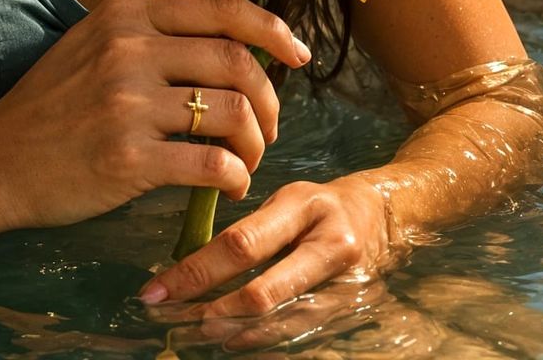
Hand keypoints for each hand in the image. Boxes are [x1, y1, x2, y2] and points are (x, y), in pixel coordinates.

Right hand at [0, 0, 311, 236]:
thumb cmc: (51, 106)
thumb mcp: (94, 44)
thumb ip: (151, 33)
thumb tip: (228, 35)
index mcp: (126, 13)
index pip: (220, 5)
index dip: (271, 26)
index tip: (297, 53)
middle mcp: (129, 49)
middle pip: (235, 60)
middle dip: (269, 97)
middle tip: (269, 127)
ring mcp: (127, 103)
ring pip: (231, 112)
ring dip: (256, 141)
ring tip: (248, 159)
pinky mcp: (127, 158)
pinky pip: (210, 163)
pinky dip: (235, 177)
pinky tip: (230, 186)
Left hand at [134, 176, 395, 336]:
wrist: (386, 217)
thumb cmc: (322, 205)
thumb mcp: (287, 199)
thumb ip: (250, 229)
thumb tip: (191, 264)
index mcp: (305, 207)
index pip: (241, 244)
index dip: (195, 272)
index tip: (157, 290)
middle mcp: (328, 248)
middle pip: (261, 293)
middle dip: (211, 314)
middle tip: (173, 322)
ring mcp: (344, 286)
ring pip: (280, 324)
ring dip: (232, 336)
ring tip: (193, 336)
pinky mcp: (350, 313)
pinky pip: (300, 337)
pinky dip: (264, 344)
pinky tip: (234, 344)